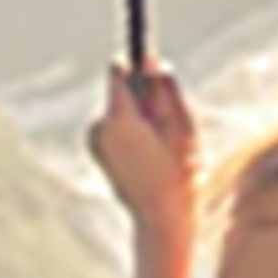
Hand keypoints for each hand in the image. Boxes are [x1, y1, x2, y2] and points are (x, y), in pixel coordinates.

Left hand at [88, 60, 199, 237]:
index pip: (118, 71)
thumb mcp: (182, 125)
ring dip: (139, 118)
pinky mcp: (98, 154)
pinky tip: (148, 157)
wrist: (161, 218)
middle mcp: (100, 127)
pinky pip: (115, 129)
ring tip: (161, 147)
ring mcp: (95, 143)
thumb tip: (150, 59)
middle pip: (121, 93)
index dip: (136, 65)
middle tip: (167, 123)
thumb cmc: (179, 171)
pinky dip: (131, 134)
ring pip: (120, 112)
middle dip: (143, 98)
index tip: (152, 70)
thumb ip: (165, 89)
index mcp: (119, 117)